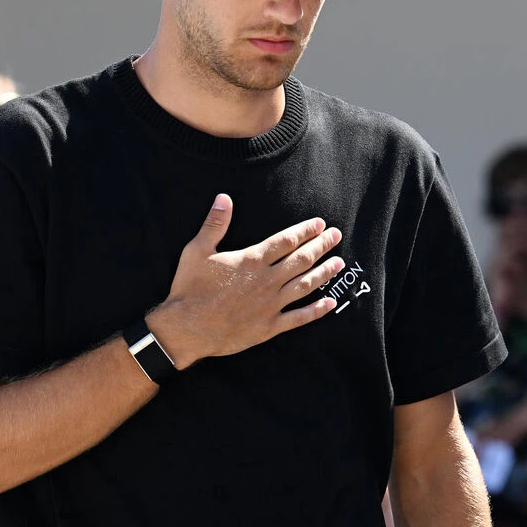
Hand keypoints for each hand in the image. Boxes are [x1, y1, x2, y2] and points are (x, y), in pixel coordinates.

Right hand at [149, 194, 344, 366]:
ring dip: (324, 273)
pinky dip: (316, 310)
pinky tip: (330, 302)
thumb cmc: (190, 288)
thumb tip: (224, 198)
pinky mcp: (268, 327)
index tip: (320, 224)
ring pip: (305, 285)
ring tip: (339, 263)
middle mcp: (266, 281)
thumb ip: (214, 224)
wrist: (186, 329)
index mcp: (252, 260)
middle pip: (301, 260)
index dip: (305, 231)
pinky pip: (299, 318)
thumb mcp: (197, 251)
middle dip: (321, 246)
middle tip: (337, 236)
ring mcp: (270, 305)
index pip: (286, 241)